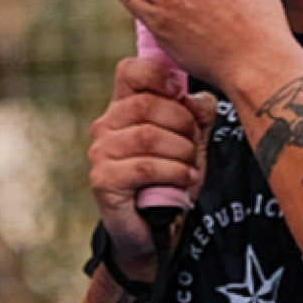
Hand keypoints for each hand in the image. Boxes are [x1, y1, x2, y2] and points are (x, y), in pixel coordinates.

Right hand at [88, 52, 217, 269]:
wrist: (154, 231)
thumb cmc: (170, 181)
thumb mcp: (192, 143)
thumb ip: (198, 117)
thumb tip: (201, 100)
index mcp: (123, 108)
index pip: (130, 70)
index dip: (158, 74)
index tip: (180, 92)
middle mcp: (106, 126)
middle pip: (147, 104)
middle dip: (183, 124)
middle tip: (195, 145)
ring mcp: (101, 153)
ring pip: (148, 136)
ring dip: (181, 152)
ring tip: (191, 167)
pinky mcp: (103, 180)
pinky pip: (145, 166)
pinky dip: (173, 172)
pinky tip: (186, 181)